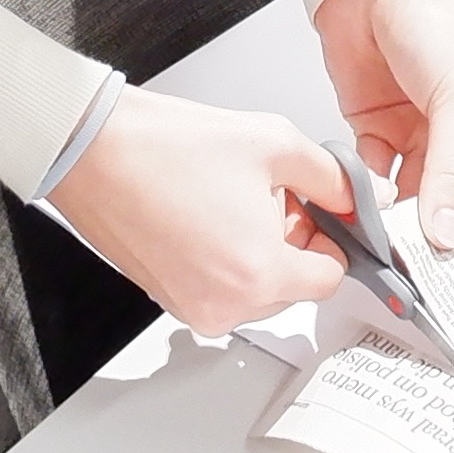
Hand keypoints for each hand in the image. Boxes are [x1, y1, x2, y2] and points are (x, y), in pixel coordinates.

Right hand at [45, 85, 351, 330]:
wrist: (92, 150)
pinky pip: (219, 287)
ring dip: (257, 250)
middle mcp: (225, 304)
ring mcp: (192, 307)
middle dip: (292, 241)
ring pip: (256, 288)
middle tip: (268, 194)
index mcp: (259, 274)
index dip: (332, 236)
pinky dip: (223, 257)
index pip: (332, 277)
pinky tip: (205, 213)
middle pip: (294, 286)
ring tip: (229, 200)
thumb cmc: (165, 147)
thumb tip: (362, 197)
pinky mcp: (167, 298)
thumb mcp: (274, 145)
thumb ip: (335, 178)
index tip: (323, 212)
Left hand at [309, 0, 453, 250]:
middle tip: (425, 274)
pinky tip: (363, 208)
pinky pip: (373, 179)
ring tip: (390, 251)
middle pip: (452, 201)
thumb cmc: (440, 21)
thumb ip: (452, 173)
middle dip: (436, 232)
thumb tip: (449, 235)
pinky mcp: (378, 133)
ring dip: (398, 219)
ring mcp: (420, 136)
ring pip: (411, 197)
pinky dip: (366, 194)